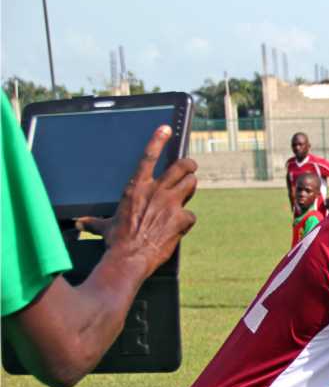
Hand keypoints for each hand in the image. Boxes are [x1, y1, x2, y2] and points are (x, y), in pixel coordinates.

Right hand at [76, 125, 197, 276]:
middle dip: (188, 165)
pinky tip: (180, 228)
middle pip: (180, 167)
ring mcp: (170, 203)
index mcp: (136, 187)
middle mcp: (155, 190)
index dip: (158, 140)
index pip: (148, 156)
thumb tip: (79, 222)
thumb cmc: (117, 241)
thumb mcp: (104, 226)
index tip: (166, 129)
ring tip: (189, 191)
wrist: (130, 257)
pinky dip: (187, 221)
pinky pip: (191, 215)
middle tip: (191, 167)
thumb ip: (94, 221)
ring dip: (191, 187)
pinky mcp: (182, 218)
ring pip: (191, 184)